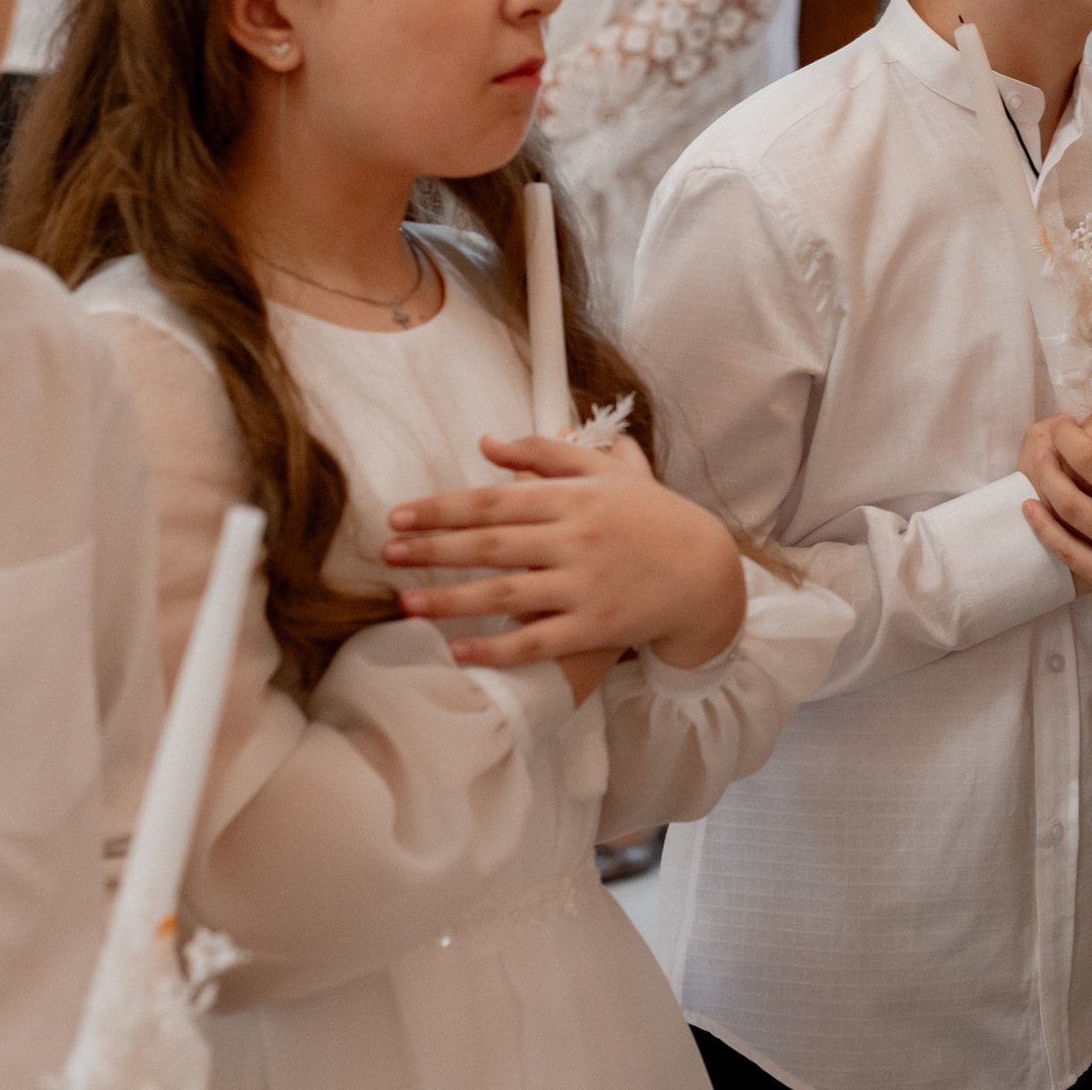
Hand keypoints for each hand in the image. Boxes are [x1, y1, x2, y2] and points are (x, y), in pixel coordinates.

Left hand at [383, 434, 746, 671]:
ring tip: (404, 602)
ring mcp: (586, 586)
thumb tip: (486, 442)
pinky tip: (457, 649)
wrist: (705, 572)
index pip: (496, 499)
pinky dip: (496, 645)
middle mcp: (577, 539)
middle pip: (492, 542)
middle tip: (386, 554)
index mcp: (576, 498)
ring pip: (506, 593)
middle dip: (434, 549)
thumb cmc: (652, 517)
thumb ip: (546, 453)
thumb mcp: (608, 472)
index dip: (443, 508)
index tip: (400, 517)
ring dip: (450, 599)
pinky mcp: (596, 628)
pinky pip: (537, 640)